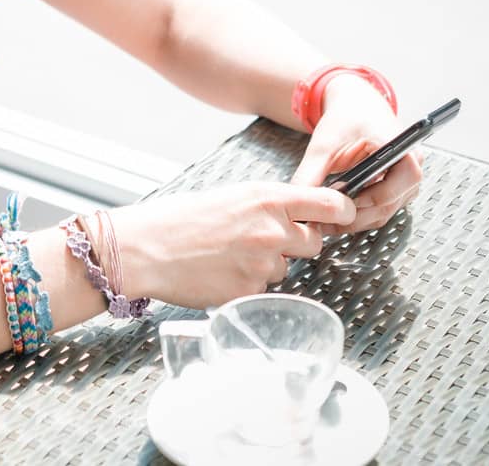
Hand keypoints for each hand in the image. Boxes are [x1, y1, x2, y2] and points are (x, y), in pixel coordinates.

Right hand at [109, 180, 356, 310]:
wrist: (145, 249)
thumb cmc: (180, 219)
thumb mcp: (231, 196)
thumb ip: (268, 205)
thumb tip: (297, 214)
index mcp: (268, 198)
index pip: (332, 204)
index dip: (343, 212)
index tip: (343, 216)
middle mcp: (272, 230)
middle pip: (316, 242)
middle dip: (298, 243)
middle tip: (266, 241)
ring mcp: (262, 264)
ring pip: (287, 268)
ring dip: (268, 266)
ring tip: (230, 257)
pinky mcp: (250, 292)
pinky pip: (264, 290)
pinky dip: (248, 285)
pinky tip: (221, 274)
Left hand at [290, 76, 423, 235]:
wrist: (354, 107)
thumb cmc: (345, 119)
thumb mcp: (323, 146)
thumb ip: (309, 175)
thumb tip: (298, 203)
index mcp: (400, 148)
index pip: (394, 187)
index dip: (366, 201)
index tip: (338, 205)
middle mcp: (412, 165)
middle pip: (389, 204)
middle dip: (356, 215)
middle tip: (326, 221)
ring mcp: (406, 179)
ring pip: (385, 212)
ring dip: (357, 220)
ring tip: (327, 220)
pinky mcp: (397, 189)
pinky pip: (381, 210)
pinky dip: (360, 215)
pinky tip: (337, 213)